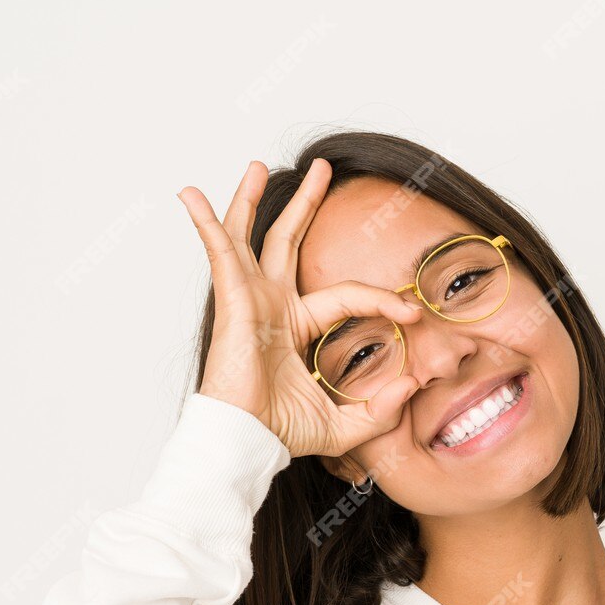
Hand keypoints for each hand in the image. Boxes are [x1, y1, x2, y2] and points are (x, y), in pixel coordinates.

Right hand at [176, 158, 424, 459]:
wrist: (246, 440)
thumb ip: (382, 408)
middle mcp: (270, 306)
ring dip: (250, 198)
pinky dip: (206, 222)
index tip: (415, 312)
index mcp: (295, 327)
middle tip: (322, 170)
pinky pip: (219, 250)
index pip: (346, 295)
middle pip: (286, 242)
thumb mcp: (346, 424)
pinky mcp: (233, 298)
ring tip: (256, 164)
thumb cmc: (281, 433)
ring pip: (251, 236)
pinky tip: (189, 194)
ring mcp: (249, 299)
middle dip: (304, 204)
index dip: (382, 300)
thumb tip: (414, 383)